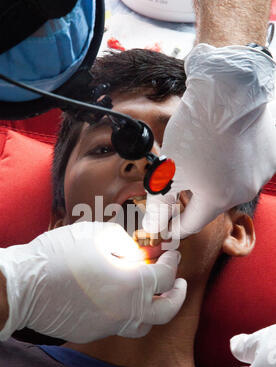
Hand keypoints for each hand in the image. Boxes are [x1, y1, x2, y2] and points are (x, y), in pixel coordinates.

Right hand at [0, 222, 186, 342]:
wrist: (23, 286)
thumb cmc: (58, 256)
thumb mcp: (96, 235)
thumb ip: (125, 244)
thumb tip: (138, 254)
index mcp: (131, 285)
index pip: (165, 276)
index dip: (172, 262)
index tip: (171, 254)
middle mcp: (126, 311)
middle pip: (166, 310)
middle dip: (178, 295)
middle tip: (179, 283)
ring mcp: (110, 326)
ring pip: (145, 324)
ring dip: (155, 309)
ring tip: (153, 295)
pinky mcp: (95, 332)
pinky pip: (121, 325)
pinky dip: (129, 313)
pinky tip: (120, 299)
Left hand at [143, 44, 275, 238]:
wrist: (229, 88)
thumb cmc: (198, 128)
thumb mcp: (169, 168)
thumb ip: (161, 201)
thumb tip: (154, 224)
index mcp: (218, 199)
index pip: (193, 223)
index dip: (176, 225)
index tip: (167, 226)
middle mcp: (244, 191)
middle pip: (212, 202)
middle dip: (193, 196)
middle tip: (178, 183)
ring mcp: (261, 172)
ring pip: (230, 182)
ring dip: (214, 175)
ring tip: (201, 154)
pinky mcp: (271, 152)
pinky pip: (247, 163)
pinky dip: (232, 159)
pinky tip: (222, 143)